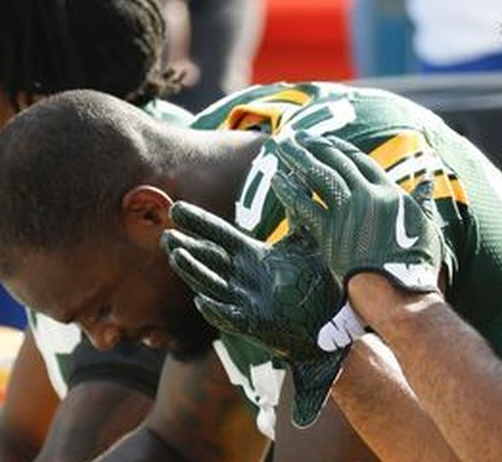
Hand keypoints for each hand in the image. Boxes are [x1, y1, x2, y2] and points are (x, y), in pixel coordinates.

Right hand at [161, 202, 345, 426]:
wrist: (336, 317)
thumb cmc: (318, 279)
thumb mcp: (307, 240)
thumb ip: (297, 210)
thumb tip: (292, 175)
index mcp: (252, 256)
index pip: (220, 235)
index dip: (199, 223)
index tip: (176, 209)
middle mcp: (244, 277)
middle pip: (209, 260)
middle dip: (187, 249)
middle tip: (166, 236)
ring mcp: (247, 302)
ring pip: (213, 286)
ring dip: (195, 273)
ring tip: (176, 257)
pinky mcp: (256, 325)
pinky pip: (231, 318)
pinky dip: (216, 310)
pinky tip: (201, 301)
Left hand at [271, 133, 450, 293]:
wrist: (399, 294)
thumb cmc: (416, 267)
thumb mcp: (425, 228)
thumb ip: (422, 202)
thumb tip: (428, 180)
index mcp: (390, 193)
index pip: (361, 162)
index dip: (341, 149)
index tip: (327, 142)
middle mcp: (368, 196)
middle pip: (336, 162)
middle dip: (315, 146)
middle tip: (297, 137)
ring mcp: (348, 212)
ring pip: (318, 176)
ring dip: (298, 158)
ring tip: (282, 146)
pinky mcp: (330, 232)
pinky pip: (304, 204)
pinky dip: (290, 190)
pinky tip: (277, 178)